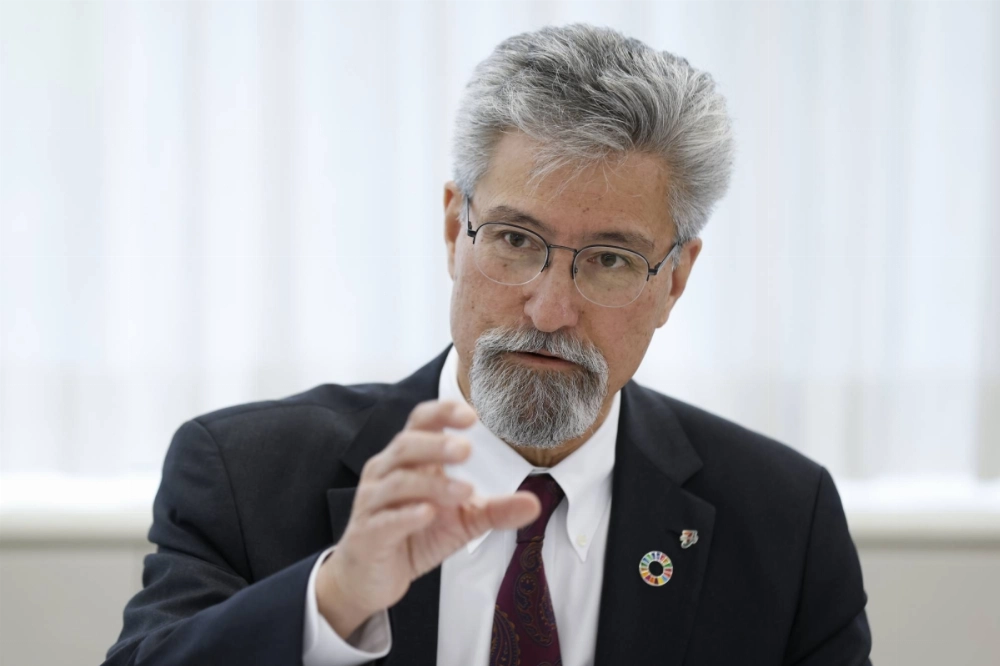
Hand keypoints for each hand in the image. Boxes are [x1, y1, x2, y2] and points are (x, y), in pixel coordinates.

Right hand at [315, 400, 540, 638]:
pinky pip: (384, 519)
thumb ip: (495, 510)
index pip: (420, 422)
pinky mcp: (367, 534)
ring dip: (432, 483)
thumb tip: (535, 503)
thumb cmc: (415, 536)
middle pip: (406, 445)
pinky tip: (427, 514)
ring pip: (397, 481)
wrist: (371, 578)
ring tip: (464, 491)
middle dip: (437, 445)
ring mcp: (373, 503)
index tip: (471, 415)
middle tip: (468, 450)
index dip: (442, 413)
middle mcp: (386, 473)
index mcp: (409, 460)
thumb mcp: (462, 521)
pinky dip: (406, 515)